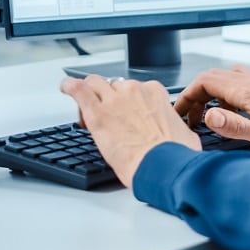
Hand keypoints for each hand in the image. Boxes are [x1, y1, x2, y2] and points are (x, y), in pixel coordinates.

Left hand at [59, 75, 201, 186]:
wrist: (163, 166)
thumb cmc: (175, 155)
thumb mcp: (183, 135)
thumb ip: (174, 128)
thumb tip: (177, 137)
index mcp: (155, 93)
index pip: (136, 88)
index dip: (126, 101)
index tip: (125, 114)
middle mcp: (134, 90)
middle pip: (114, 85)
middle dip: (108, 97)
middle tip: (106, 115)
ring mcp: (114, 100)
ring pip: (95, 83)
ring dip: (89, 92)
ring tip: (84, 107)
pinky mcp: (97, 113)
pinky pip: (78, 89)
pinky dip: (70, 86)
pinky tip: (65, 87)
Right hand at [175, 66, 249, 155]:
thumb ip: (235, 126)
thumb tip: (208, 115)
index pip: (206, 81)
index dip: (187, 95)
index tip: (179, 112)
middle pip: (215, 77)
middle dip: (196, 94)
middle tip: (189, 117)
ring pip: (229, 79)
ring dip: (212, 94)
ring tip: (207, 116)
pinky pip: (242, 86)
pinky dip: (228, 96)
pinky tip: (234, 115)